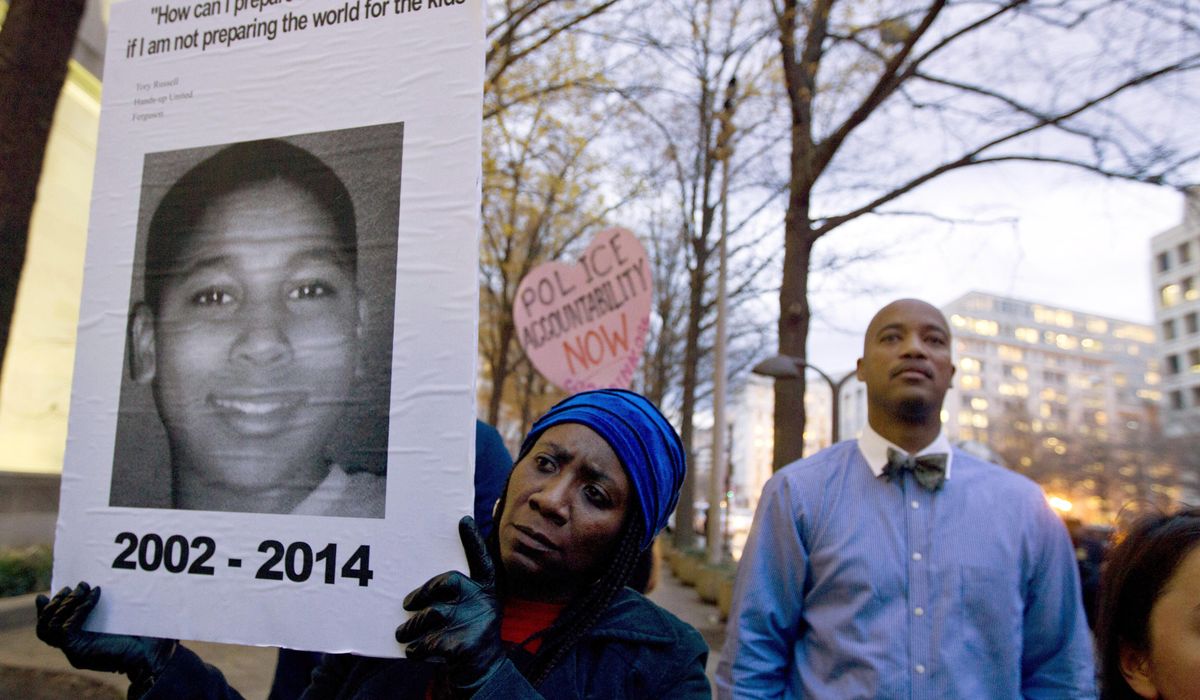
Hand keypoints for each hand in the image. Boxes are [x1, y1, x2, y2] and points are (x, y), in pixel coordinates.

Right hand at [35, 582, 174, 679]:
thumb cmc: (146, 635)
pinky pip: (66, 628)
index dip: (46, 610)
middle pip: (45, 627)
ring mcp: (74, 651)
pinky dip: (78, 609)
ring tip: (83, 588)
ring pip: (50, 627)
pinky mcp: (78, 651)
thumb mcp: (123, 617)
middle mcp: (74, 648)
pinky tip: (94, 595)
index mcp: (81, 641)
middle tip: (74, 587)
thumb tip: (101, 585)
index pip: (51, 627)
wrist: (154, 654)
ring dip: (65, 604)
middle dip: (56, 603)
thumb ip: (108, 607)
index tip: (50, 592)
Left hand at [396, 517, 503, 690]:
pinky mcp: (462, 647)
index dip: (474, 541)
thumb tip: (423, 583)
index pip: (482, 560)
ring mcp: (474, 624)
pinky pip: (427, 642)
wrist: (483, 671)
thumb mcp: (473, 608)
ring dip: (411, 627)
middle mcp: (483, 603)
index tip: (463, 520)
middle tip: (407, 604)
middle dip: (422, 593)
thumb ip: (457, 593)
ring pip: (430, 616)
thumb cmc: (469, 632)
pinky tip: (413, 651)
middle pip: (447, 583)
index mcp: (486, 591)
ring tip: (402, 633)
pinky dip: (415, 649)